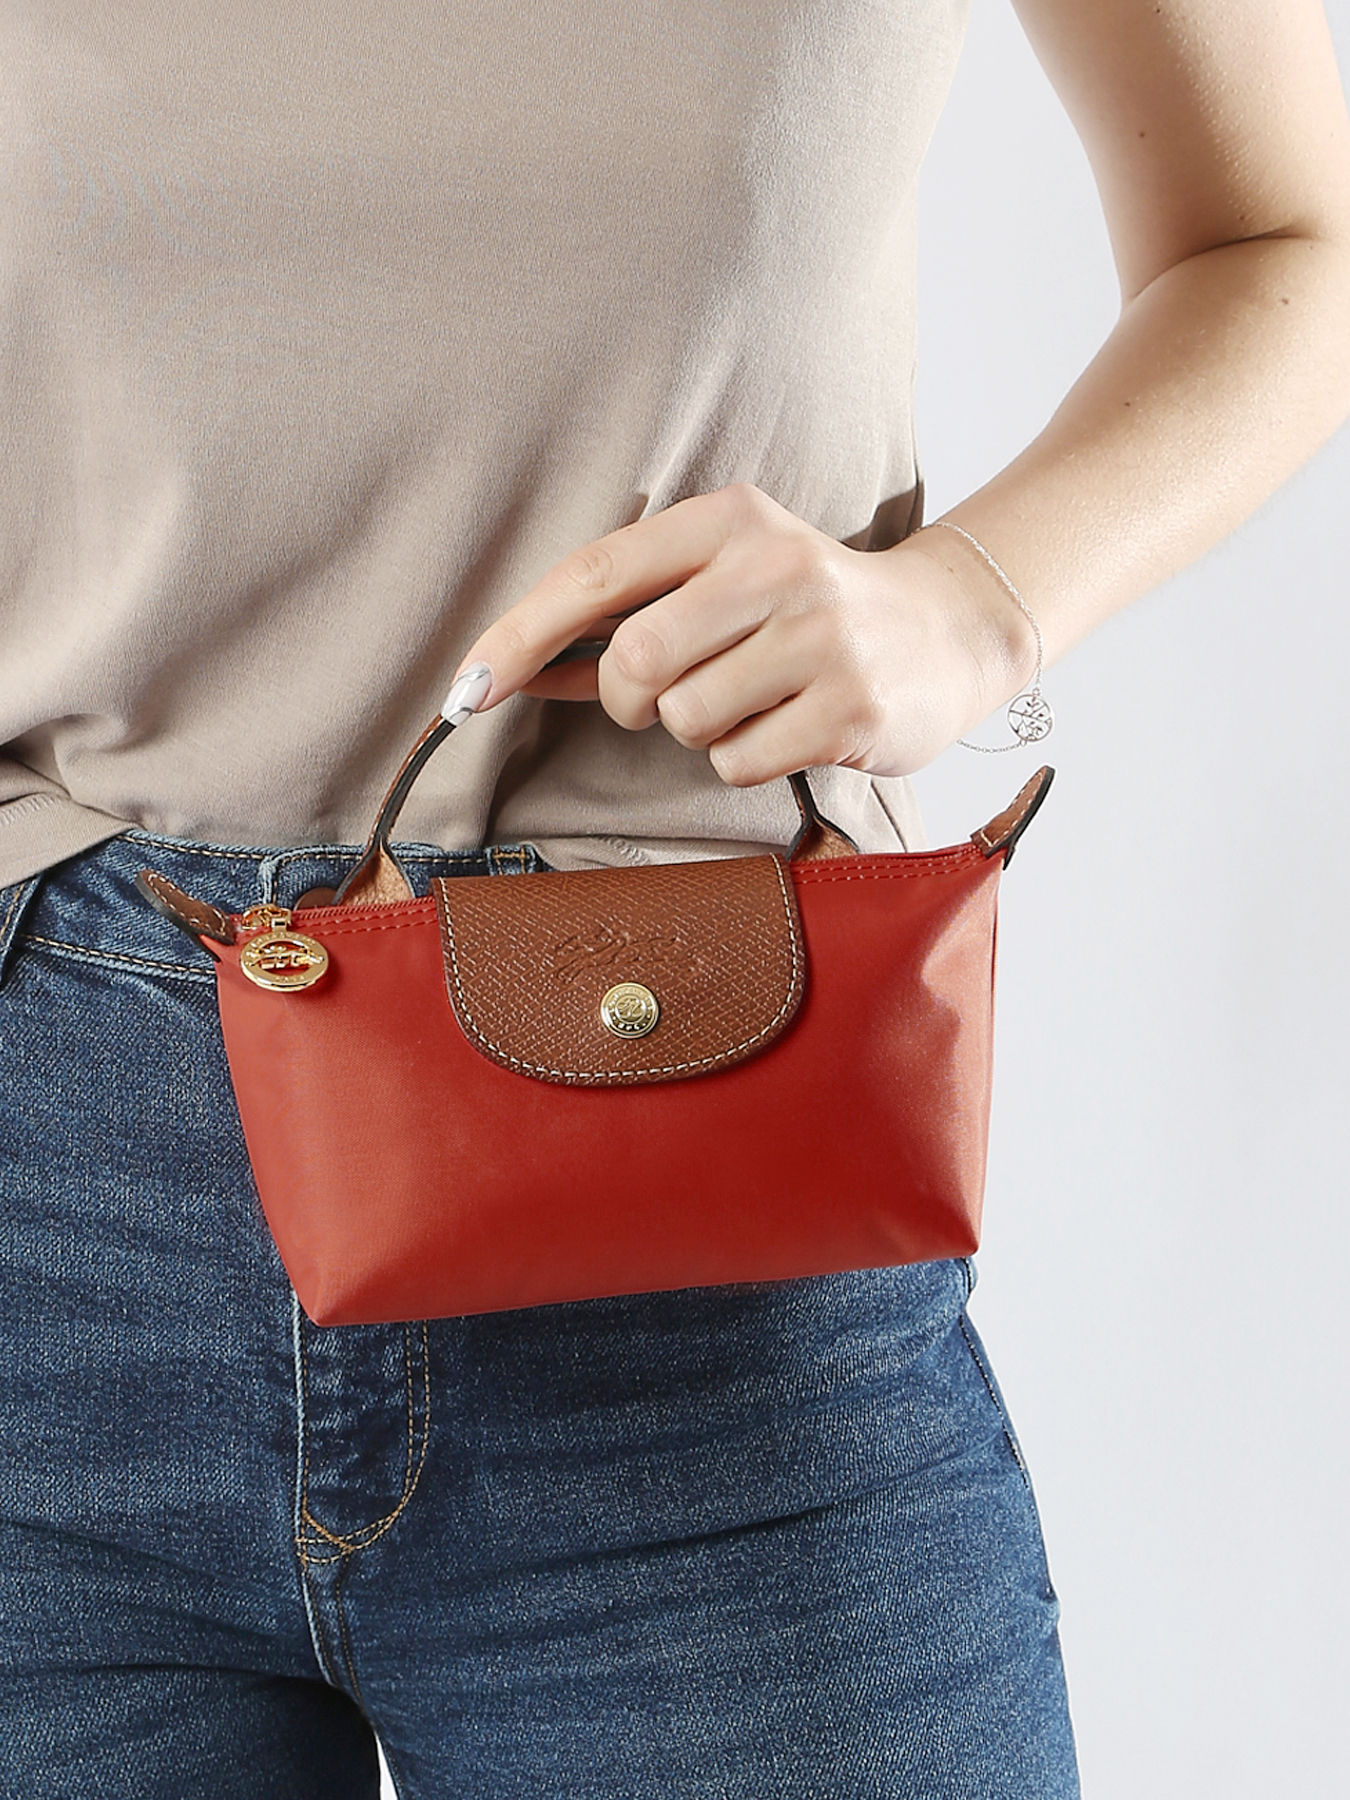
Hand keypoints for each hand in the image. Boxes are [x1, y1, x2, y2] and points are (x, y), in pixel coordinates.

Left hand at [454, 482, 1029, 785]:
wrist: (947, 630)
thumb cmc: (806, 610)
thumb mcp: (722, 582)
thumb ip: (622, 620)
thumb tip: (508, 670)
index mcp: (729, 520)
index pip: (596, 573)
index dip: (518, 633)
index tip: (466, 686)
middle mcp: (776, 566)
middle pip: (635, 659)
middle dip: (630, 699)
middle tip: (664, 698)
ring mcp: (820, 637)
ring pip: (685, 718)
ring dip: (697, 729)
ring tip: (753, 699)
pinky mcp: (849, 708)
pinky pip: (736, 762)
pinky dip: (743, 760)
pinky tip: (787, 727)